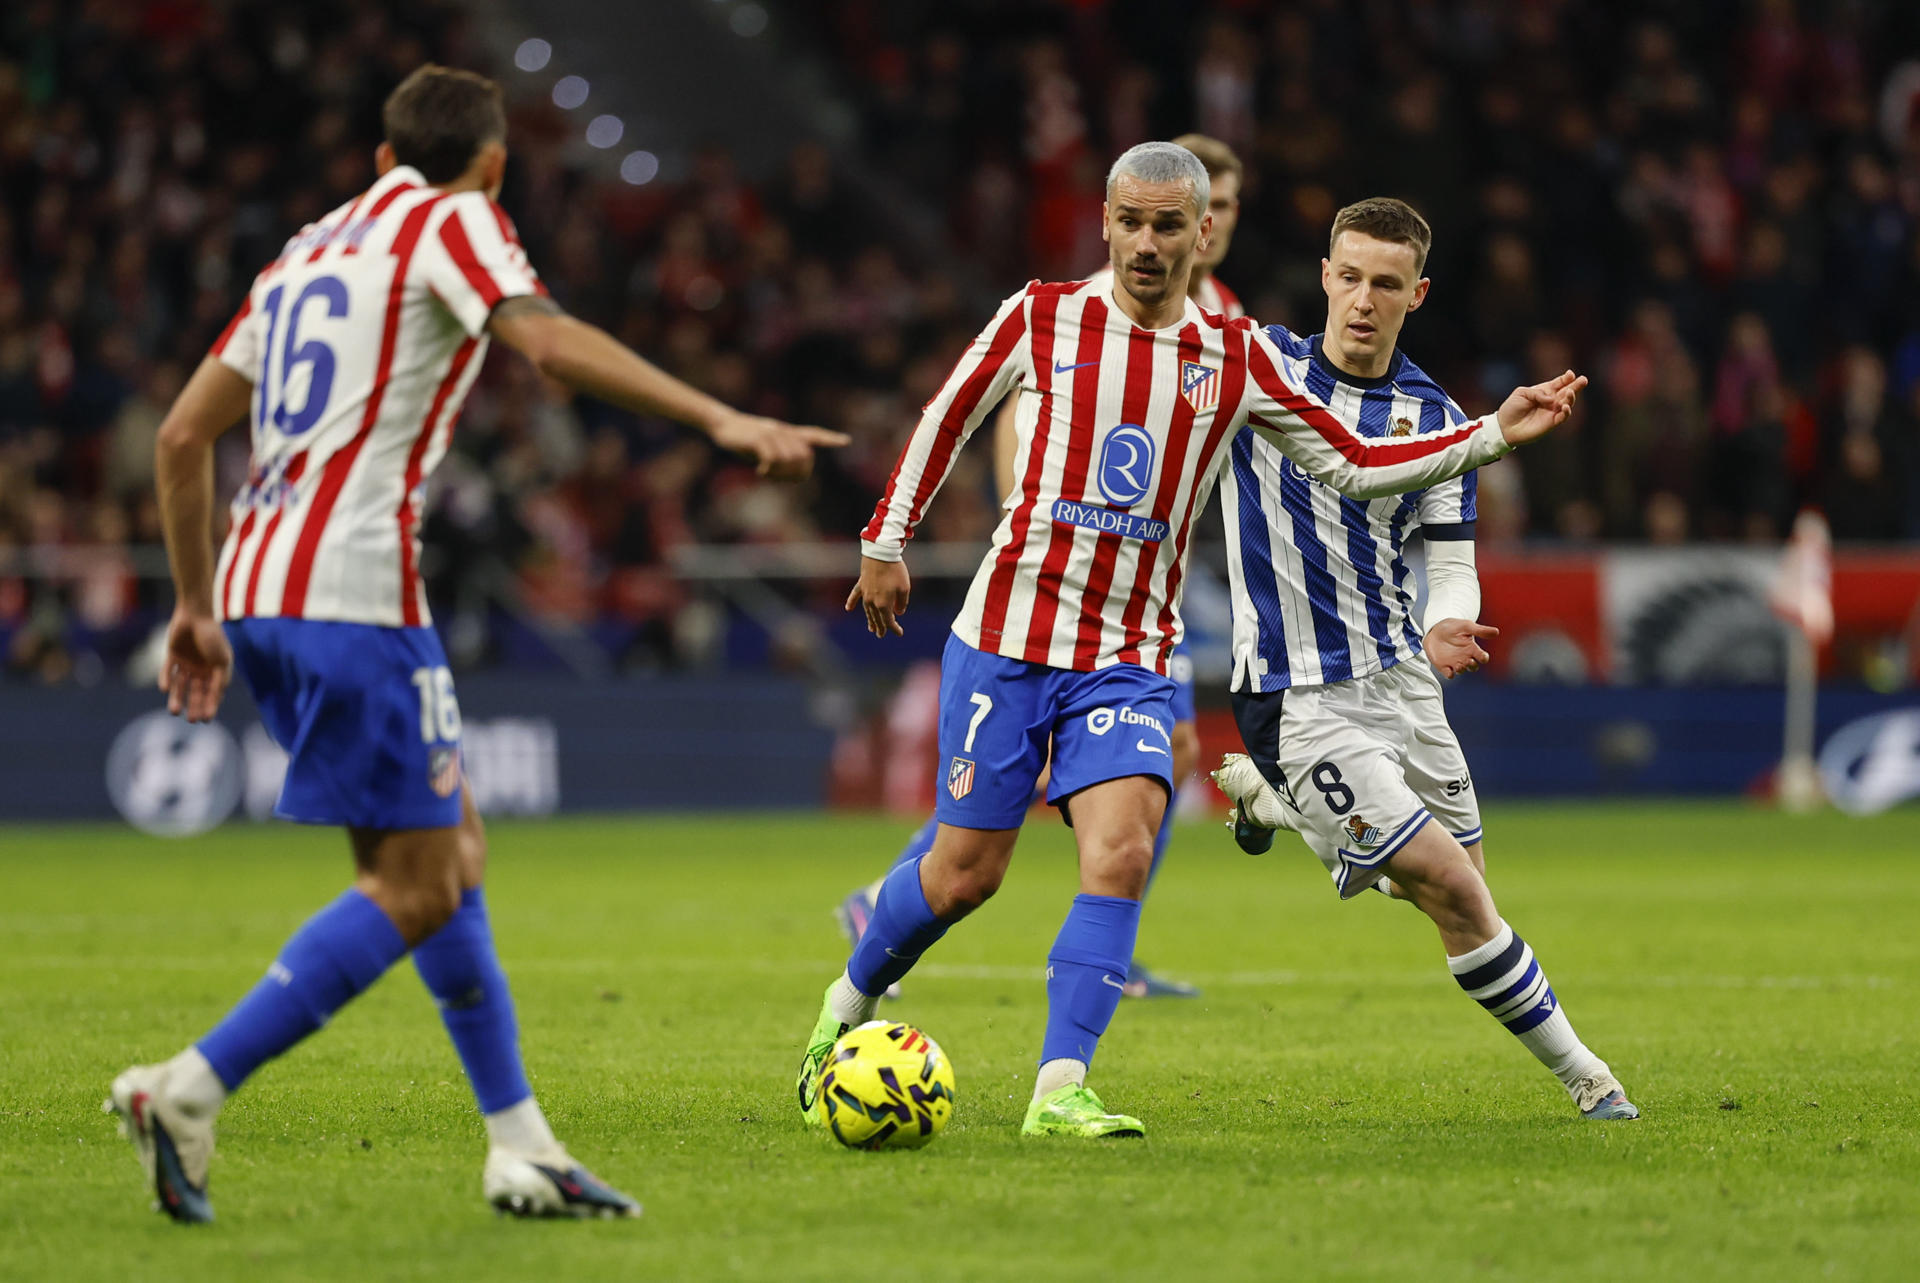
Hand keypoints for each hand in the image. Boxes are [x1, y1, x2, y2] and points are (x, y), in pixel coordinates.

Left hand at [159, 606, 232, 721]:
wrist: (196, 614)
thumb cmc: (213, 636)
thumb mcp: (222, 660)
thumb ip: (220, 678)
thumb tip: (217, 698)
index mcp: (216, 670)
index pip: (213, 693)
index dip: (210, 706)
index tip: (207, 719)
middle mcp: (201, 669)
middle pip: (196, 692)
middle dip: (194, 706)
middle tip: (191, 720)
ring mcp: (186, 663)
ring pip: (181, 685)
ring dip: (178, 698)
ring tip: (174, 711)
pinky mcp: (172, 655)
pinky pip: (168, 671)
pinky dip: (166, 680)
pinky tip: (165, 689)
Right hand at [707, 411, 849, 480]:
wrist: (724, 424)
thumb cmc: (745, 439)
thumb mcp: (765, 446)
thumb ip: (780, 455)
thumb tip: (792, 474)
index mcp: (787, 432)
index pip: (813, 434)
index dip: (830, 438)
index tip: (847, 440)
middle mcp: (783, 431)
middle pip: (804, 456)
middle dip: (795, 473)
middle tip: (778, 478)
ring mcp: (771, 434)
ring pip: (789, 459)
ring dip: (780, 473)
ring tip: (767, 474)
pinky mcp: (758, 439)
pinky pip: (772, 458)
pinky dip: (768, 470)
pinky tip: (760, 472)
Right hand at [846, 556, 910, 637]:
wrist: (881, 553)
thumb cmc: (895, 570)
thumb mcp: (904, 588)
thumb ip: (902, 603)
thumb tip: (898, 612)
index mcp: (883, 604)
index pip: (888, 621)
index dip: (894, 629)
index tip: (900, 633)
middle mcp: (872, 602)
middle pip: (877, 619)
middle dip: (880, 628)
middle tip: (881, 635)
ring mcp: (865, 593)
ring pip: (867, 611)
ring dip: (869, 620)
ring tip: (871, 628)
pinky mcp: (861, 583)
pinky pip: (855, 596)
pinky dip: (852, 602)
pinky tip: (848, 608)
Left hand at [1424, 618, 1497, 678]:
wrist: (1435, 629)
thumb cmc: (1453, 627)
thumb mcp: (1466, 626)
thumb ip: (1480, 630)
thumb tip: (1496, 632)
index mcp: (1473, 649)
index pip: (1482, 657)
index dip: (1484, 658)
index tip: (1483, 656)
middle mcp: (1465, 657)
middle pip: (1473, 667)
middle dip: (1472, 666)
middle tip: (1469, 660)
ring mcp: (1455, 662)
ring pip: (1462, 671)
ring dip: (1462, 670)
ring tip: (1459, 665)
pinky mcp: (1444, 666)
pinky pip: (1449, 674)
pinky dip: (1449, 674)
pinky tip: (1449, 671)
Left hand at [1496, 369, 1587, 446]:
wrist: (1504, 426)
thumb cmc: (1511, 408)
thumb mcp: (1522, 393)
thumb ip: (1537, 393)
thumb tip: (1551, 399)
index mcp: (1544, 391)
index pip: (1558, 383)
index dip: (1566, 379)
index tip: (1570, 374)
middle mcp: (1551, 401)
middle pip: (1567, 392)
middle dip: (1576, 386)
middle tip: (1584, 380)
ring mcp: (1552, 412)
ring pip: (1567, 404)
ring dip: (1571, 398)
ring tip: (1570, 392)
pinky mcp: (1551, 424)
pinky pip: (1562, 418)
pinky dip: (1566, 412)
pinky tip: (1565, 406)